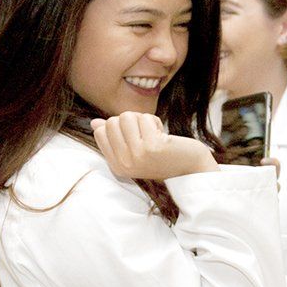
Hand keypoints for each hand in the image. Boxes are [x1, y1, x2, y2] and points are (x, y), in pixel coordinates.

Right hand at [92, 112, 218, 179]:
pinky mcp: (152, 147)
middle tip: (146, 135)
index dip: (119, 126)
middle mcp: (124, 164)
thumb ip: (114, 137)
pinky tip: (163, 136)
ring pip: (127, 116)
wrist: (191, 169)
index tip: (135, 138)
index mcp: (117, 166)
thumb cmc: (163, 156)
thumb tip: (95, 122)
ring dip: (143, 120)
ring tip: (154, 135)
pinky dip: (156, 121)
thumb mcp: (134, 150)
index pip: (101, 131)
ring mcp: (137, 156)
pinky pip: (145, 118)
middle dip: (131, 122)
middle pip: (112, 122)